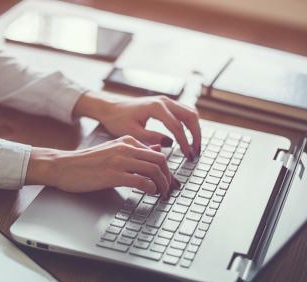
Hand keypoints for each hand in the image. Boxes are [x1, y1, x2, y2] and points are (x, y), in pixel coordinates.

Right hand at [26, 135, 179, 197]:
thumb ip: (136, 150)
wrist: (64, 166)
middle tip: (170, 189)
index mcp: (128, 141)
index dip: (168, 170)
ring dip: (163, 185)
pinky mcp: (113, 175)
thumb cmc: (89, 161)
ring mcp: (120, 161)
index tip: (170, 181)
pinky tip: (150, 193)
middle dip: (169, 177)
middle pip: (160, 161)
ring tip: (162, 194)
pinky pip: (141, 181)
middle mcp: (126, 148)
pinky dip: (150, 188)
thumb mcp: (114, 150)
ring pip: (154, 170)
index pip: (158, 153)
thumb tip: (158, 149)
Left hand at [73, 93, 201, 159]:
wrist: (110, 107)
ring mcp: (166, 101)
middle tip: (196, 152)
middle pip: (190, 116)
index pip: (177, 126)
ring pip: (190, 112)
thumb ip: (152, 138)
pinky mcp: (166, 104)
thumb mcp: (132, 132)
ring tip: (194, 147)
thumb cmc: (118, 120)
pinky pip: (184, 112)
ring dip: (195, 129)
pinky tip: (188, 137)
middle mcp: (164, 101)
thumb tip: (170, 144)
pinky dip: (190, 124)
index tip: (188, 155)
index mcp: (156, 107)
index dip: (184, 142)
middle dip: (196, 135)